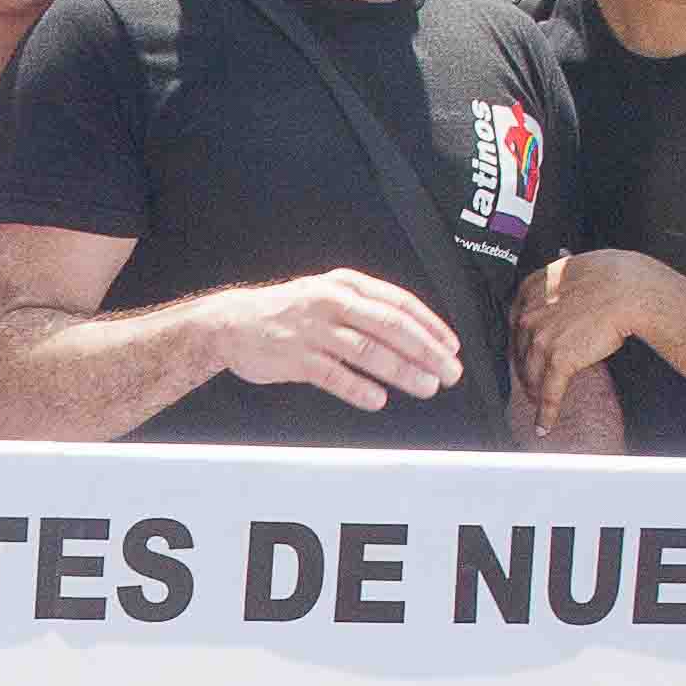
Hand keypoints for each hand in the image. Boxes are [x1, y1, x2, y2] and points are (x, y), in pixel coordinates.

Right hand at [220, 268, 465, 412]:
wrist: (233, 323)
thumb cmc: (290, 312)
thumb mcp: (329, 294)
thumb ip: (367, 309)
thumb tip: (415, 336)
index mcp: (346, 284)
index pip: (399, 302)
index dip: (431, 326)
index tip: (452, 347)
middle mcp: (332, 302)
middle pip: (389, 326)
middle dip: (426, 351)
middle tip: (450, 372)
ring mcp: (313, 330)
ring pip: (367, 351)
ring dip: (401, 371)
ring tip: (426, 387)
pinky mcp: (295, 357)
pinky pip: (334, 375)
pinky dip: (358, 388)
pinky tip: (378, 400)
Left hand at [510, 250, 676, 426]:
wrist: (630, 290)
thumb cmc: (614, 274)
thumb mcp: (577, 263)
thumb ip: (563, 271)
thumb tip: (562, 257)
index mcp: (532, 289)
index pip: (516, 322)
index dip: (520, 341)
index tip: (523, 352)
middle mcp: (529, 313)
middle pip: (520, 350)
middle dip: (525, 369)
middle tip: (530, 382)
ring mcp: (541, 338)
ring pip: (531, 373)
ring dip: (534, 392)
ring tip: (539, 403)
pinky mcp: (558, 360)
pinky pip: (549, 392)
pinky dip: (546, 413)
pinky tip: (545, 425)